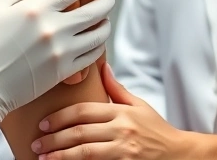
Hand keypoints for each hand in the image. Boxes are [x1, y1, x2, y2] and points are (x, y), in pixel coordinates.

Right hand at [0, 0, 114, 121]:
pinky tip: (96, 42)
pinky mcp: (63, 71)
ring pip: (97, 34)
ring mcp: (60, 51)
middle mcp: (52, 28)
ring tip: (104, 20)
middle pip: (92, 11)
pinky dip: (98, 46)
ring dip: (105, 24)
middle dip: (105, 2)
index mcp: (36, 8)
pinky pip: (92, 56)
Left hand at [32, 63, 216, 158]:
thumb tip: (102, 66)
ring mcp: (124, 149)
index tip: (44, 123)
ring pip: (85, 152)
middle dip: (54, 138)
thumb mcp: (139, 105)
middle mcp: (121, 129)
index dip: (61, 117)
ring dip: (61, 155)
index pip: (83, 111)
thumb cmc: (157, 129)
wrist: (179, 154)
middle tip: (37, 143)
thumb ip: (117, 89)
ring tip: (44, 158)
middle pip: (80, 132)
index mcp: (121, 112)